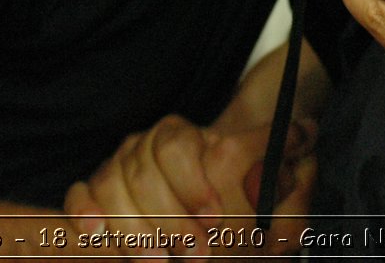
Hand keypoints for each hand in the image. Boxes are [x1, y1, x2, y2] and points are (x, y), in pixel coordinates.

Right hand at [63, 116, 314, 256]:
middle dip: (169, 218)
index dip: (192, 182)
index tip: (214, 216)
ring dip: (134, 227)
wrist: (212, 206)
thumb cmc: (242, 198)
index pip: (176, 146)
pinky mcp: (96, 194)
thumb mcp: (272, 180)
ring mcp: (116, 168)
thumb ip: (289, 164)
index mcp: (183, 137)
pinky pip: (80, 194)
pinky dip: (84, 211)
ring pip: (110, 183)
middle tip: (197, 254)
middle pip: (142, 170)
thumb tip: (305, 134)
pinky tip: (96, 234)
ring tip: (158, 261)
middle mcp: (144, 145)